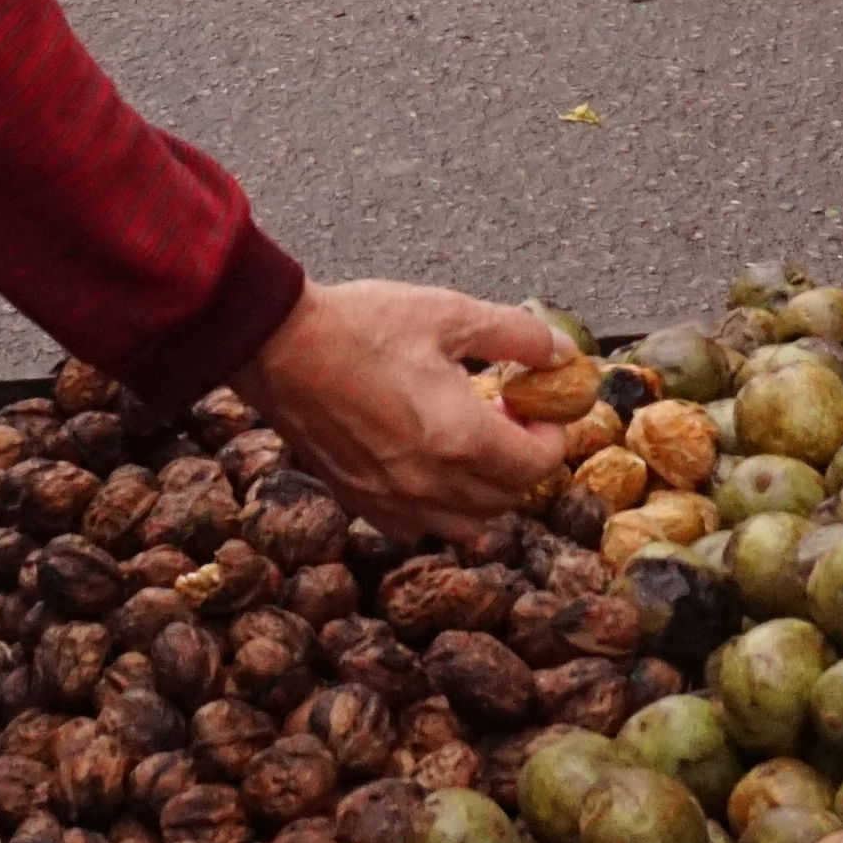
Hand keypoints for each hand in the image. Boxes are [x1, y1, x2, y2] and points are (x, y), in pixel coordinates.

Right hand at [239, 280, 573, 540]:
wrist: (278, 345)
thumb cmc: (361, 325)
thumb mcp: (450, 314)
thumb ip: (518, 336)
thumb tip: (563, 354)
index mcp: (461, 438)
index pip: (537, 464)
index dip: (551, 436)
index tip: (538, 408)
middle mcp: (431, 483)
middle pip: (508, 498)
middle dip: (521, 461)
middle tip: (508, 419)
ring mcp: (392, 499)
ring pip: (467, 524)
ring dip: (485, 492)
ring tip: (471, 446)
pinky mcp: (360, 502)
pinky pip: (417, 528)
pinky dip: (438, 508)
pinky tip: (427, 468)